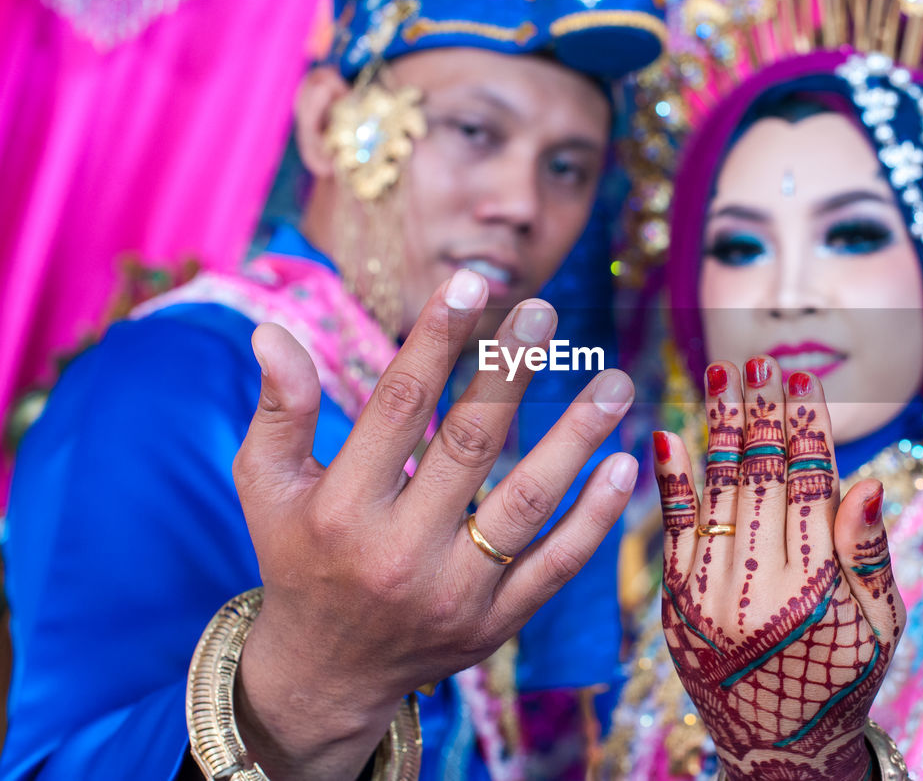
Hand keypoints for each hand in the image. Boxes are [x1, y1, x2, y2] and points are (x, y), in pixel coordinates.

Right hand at [230, 269, 637, 780]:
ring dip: (576, 438)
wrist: (328, 672)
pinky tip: (623, 465)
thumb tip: (271, 332)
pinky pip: (556, 566)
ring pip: (527, 503)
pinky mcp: (495, 623)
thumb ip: (280, 409)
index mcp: (339, 509)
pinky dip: (595, 518)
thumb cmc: (299, 555)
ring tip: (615, 382)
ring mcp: (453, 593)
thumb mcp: (268, 485)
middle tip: (546, 313)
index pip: (396, 407)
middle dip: (510, 372)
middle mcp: (398, 552)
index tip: (473, 283)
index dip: (436, 340)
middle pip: (468, 446)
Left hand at [654, 357, 904, 779]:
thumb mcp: (880, 626)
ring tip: (721, 376)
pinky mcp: (675, 605)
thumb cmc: (842, 680)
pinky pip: (672, 532)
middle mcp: (757, 587)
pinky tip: (667, 435)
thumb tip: (865, 480)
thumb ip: (869, 554)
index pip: (811, 486)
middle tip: (758, 361)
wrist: (778, 748)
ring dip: (719, 429)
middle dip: (761, 414)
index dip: (807, 428)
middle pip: (761, 479)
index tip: (802, 380)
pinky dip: (670, 482)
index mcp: (815, 589)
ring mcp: (708, 595)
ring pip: (717, 494)